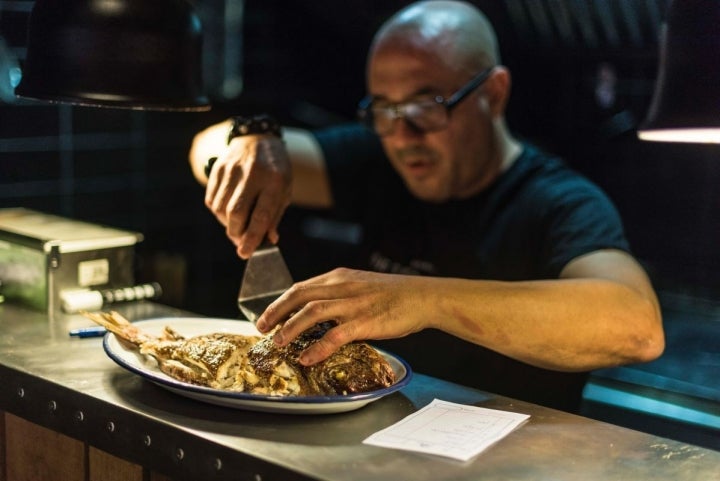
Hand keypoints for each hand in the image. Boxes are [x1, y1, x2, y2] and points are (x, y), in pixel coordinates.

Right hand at [204, 135, 291, 257]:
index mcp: (275, 180)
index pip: (261, 215)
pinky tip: (227, 211)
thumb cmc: (275, 170)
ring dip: (226, 224)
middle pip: (236, 213)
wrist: (259, 139)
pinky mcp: (218, 168)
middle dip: (236, 233)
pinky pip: (211, 200)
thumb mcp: (284, 191)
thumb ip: (275, 216)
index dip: (252, 238)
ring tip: (236, 225)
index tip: (245, 253)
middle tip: (240, 241)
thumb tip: (268, 240)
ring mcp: (232, 169)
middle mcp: (252, 173)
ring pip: (220, 208)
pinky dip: (218, 212)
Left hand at [255, 268, 429, 364]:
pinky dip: (317, 348)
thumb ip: (339, 295)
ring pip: (311, 313)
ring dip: (290, 329)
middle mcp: (342, 287)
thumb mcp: (361, 285)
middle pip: (299, 296)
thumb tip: (317, 313)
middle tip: (262, 328)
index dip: (281, 302)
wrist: (423, 297)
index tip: (268, 316)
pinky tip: (306, 358)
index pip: (301, 287)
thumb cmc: (394, 294)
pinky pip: (334, 336)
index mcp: (339, 277)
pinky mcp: (365, 321)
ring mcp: (353, 304)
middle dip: (276, 313)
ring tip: (278, 343)